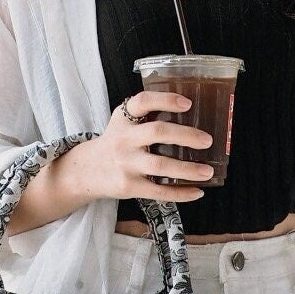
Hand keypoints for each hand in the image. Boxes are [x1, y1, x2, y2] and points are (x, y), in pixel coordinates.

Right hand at [68, 91, 213, 203]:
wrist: (87, 171)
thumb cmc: (116, 143)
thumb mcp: (123, 123)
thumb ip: (147, 115)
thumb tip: (192, 114)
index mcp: (124, 119)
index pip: (142, 102)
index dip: (165, 100)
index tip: (187, 103)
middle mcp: (124, 139)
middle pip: (157, 132)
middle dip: (185, 135)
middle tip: (207, 140)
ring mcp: (126, 164)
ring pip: (160, 165)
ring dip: (187, 169)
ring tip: (208, 171)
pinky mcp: (129, 186)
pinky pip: (158, 191)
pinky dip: (180, 193)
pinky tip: (197, 191)